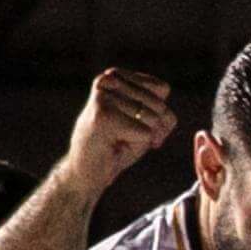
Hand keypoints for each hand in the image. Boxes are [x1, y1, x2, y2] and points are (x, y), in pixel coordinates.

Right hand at [60, 68, 176, 192]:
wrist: (85, 173)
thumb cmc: (117, 146)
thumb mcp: (145, 122)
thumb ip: (161, 110)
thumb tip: (165, 115)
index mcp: (116, 75)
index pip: (162, 89)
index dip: (161, 114)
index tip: (141, 128)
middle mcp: (108, 80)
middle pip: (159, 105)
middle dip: (153, 129)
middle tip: (127, 139)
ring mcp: (104, 97)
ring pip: (152, 119)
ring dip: (141, 138)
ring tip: (117, 141)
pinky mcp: (103, 116)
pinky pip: (144, 133)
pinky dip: (136, 146)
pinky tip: (113, 147)